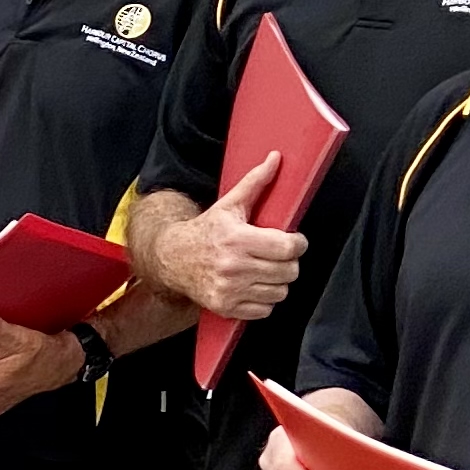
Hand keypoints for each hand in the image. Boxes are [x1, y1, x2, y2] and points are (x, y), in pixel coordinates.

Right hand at [159, 155, 304, 319]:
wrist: (172, 258)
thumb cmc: (206, 232)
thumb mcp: (229, 205)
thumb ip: (256, 182)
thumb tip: (276, 159)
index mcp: (237, 239)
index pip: (288, 248)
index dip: (297, 243)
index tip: (293, 241)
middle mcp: (233, 266)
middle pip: (289, 271)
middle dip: (289, 262)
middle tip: (278, 255)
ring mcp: (229, 289)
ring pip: (280, 292)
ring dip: (277, 282)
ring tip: (265, 270)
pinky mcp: (226, 307)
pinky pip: (265, 310)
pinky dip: (264, 300)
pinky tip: (254, 286)